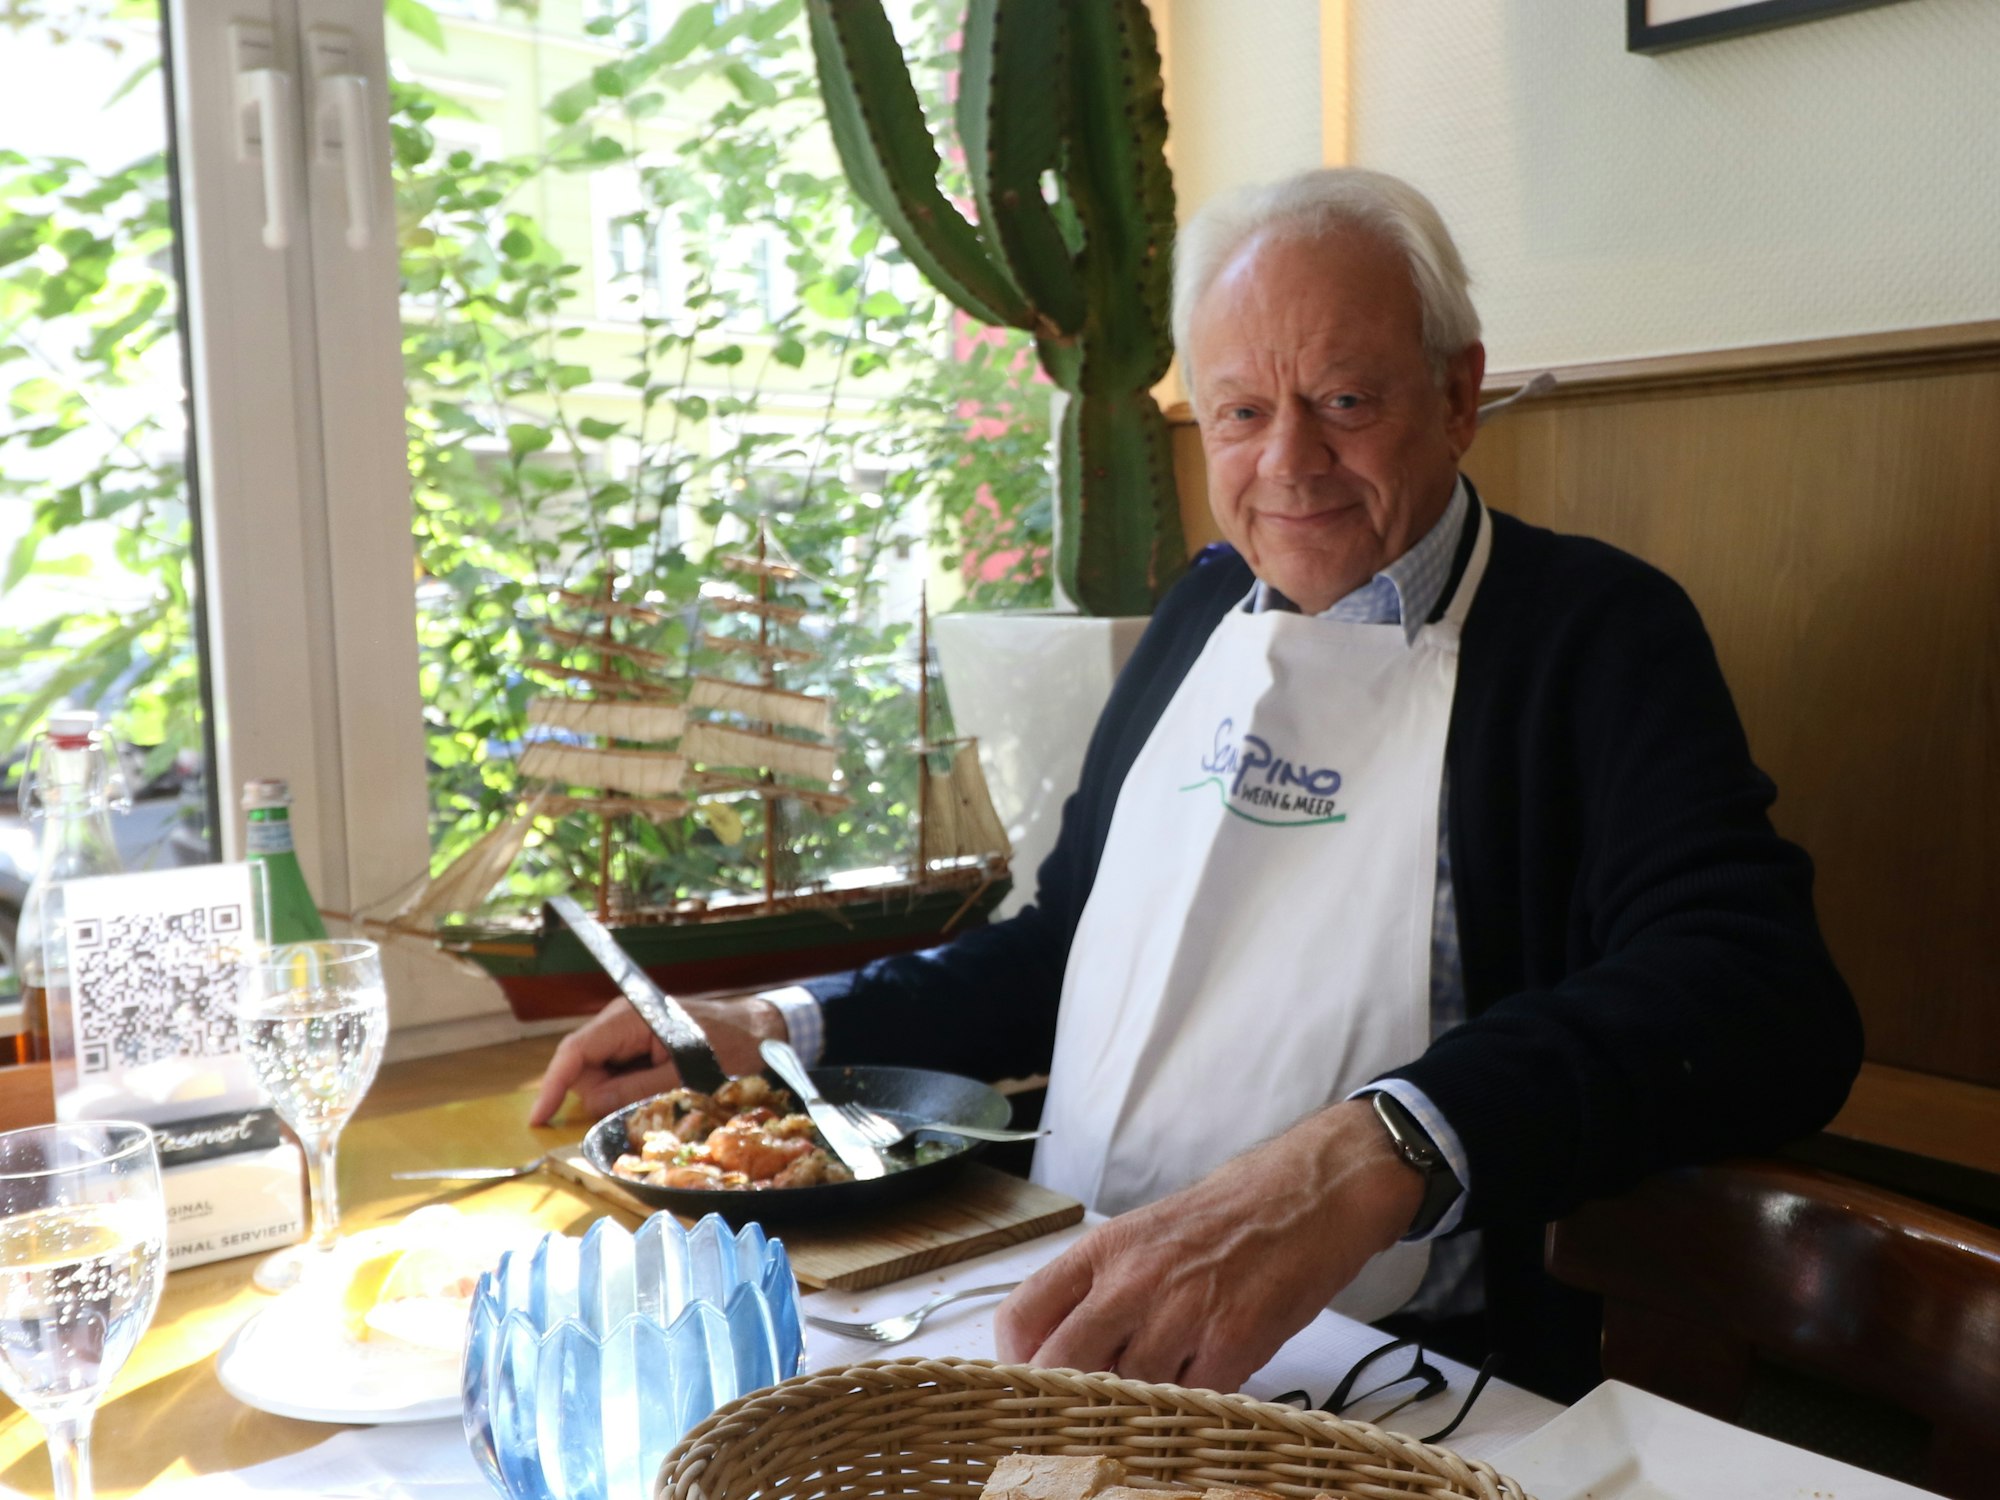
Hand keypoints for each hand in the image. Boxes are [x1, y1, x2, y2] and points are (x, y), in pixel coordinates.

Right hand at [527, 993, 788, 1125]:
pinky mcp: (638, 1044)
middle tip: (645, 1103)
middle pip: (584, 1068)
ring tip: (662, 1090)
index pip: (575, 1052)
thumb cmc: (731, 1047)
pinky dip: (629, 1090)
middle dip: (602, 1095)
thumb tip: (592, 1108)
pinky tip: (658, 1088)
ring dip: (619, 1095)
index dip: (553, 1086)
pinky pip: (618, 1074)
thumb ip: (636, 1092)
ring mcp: (628, 1032)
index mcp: (628, 1018)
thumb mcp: (684, 1077)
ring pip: (600, 1075)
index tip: (539, 1119)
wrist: (761, 1031)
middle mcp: (621, 1020)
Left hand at [994, 1099, 1424, 1391]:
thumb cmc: (1229, 1217)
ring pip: (1128, 1392)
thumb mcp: (1146, 1236)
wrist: (1308, 1195)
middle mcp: (1132, 1280)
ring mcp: (1181, 1312)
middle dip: (1066, 1398)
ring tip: (1159, 1389)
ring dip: (1138, 1405)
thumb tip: (1065, 1353)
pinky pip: (1191, 1401)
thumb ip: (1103, 1288)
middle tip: (1081, 1414)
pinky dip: (1193, 1406)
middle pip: (1062, 1364)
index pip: (1023, 1314)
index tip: (1030, 1384)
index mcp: (1103, 1250)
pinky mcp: (1232, 1341)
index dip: (1016, 1363)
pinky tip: (1204, 1384)